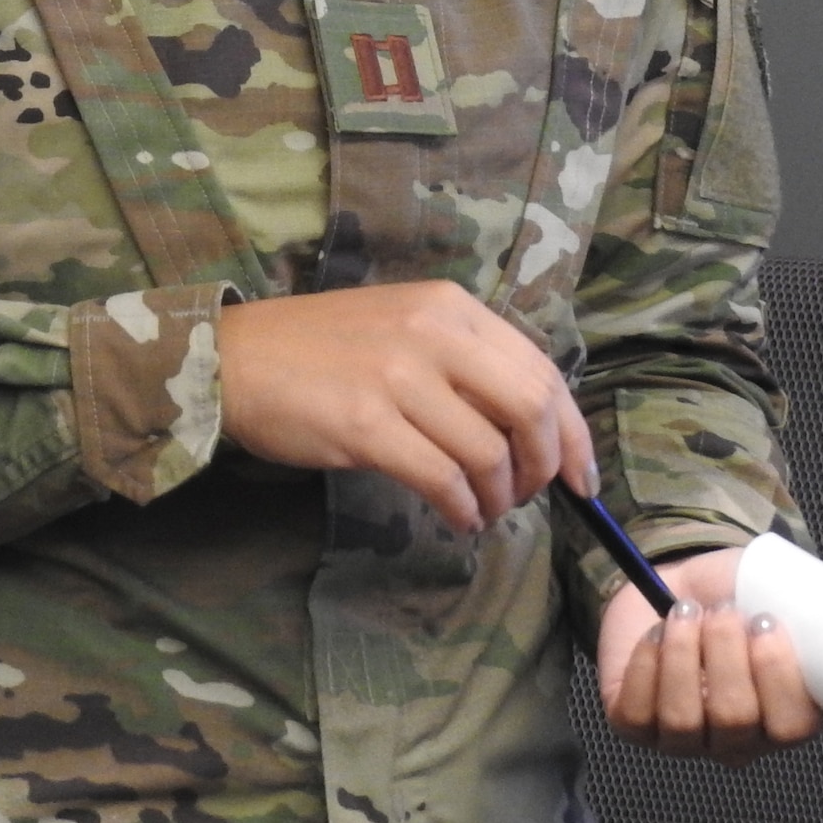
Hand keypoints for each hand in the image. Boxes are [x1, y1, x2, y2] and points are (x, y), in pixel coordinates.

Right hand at [216, 281, 596, 532]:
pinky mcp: (365, 424)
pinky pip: (442, 479)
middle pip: (530, 408)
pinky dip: (462, 509)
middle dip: (545, 467)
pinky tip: (455, 516)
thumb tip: (537, 428)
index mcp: (450, 306)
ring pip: (488, 452)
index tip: (583, 478)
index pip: (541, 370)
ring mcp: (398, 377)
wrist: (238, 358)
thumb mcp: (406, 327)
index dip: (574, 432)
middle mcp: (433, 333)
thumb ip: (466, 362)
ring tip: (482, 509)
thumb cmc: (326, 349)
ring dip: (498, 498)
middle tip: (529, 497)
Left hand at [598, 547, 821, 765]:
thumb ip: (801, 608)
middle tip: (721, 609)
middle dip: (724, 651)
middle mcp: (736, 740)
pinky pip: (637, 714)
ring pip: (683, 720)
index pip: (792, 727)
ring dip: (683, 654)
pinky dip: (645, 664)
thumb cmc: (732, 593)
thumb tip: (812, 611)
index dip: (777, 674)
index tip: (764, 620)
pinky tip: (655, 632)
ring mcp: (683, 740)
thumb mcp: (774, 591)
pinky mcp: (636, 727)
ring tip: (684, 613)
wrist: (677, 584)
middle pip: (734, 720)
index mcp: (781, 716)